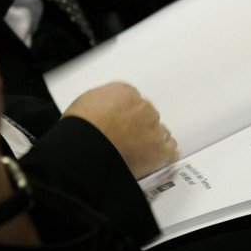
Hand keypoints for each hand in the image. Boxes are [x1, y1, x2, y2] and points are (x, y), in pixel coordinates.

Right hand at [62, 83, 177, 178]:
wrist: (85, 146)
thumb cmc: (81, 127)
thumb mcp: (86, 103)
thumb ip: (103, 104)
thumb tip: (103, 113)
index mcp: (125, 93)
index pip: (135, 100)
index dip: (131, 115)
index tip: (126, 123)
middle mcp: (143, 107)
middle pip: (149, 116)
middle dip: (141, 126)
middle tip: (130, 139)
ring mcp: (152, 128)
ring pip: (160, 132)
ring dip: (154, 140)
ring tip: (143, 150)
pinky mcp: (158, 150)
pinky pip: (169, 152)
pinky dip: (167, 156)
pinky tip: (164, 158)